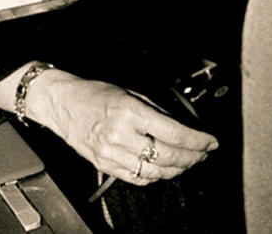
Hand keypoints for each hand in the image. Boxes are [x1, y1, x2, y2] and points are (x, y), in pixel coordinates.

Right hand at [27, 72, 216, 185]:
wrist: (62, 103)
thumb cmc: (94, 93)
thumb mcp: (128, 92)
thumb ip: (154, 110)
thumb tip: (180, 127)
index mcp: (129, 111)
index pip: (173, 133)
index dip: (196, 141)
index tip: (209, 142)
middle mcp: (121, 134)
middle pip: (168, 156)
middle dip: (192, 157)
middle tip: (202, 153)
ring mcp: (111, 153)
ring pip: (155, 173)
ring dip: (177, 170)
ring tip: (187, 162)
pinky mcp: (105, 165)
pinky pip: (138, 178)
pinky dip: (156, 177)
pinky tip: (164, 170)